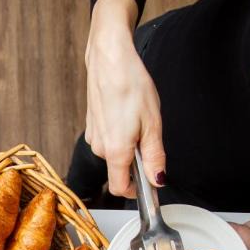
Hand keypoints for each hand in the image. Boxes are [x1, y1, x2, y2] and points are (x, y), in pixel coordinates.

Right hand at [85, 0, 165, 196]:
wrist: (109, 59)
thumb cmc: (131, 85)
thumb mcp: (153, 124)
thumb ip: (154, 157)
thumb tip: (158, 180)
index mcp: (115, 151)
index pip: (121, 188)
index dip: (138, 191)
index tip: (151, 183)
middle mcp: (99, 148)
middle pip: (119, 170)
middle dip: (135, 163)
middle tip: (151, 137)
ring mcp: (92, 136)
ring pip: (113, 154)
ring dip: (127, 146)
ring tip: (138, 120)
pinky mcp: (91, 126)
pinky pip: (107, 140)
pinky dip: (119, 134)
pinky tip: (126, 113)